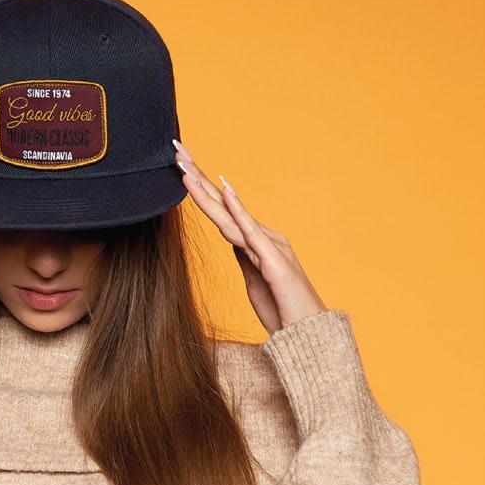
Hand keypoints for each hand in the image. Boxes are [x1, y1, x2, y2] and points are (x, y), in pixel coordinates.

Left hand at [172, 140, 326, 333]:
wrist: (307, 334)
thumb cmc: (283, 310)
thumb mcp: (255, 282)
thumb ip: (245, 259)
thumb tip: (233, 242)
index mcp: (255, 242)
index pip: (221, 211)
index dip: (199, 189)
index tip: (179, 167)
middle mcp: (262, 237)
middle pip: (223, 203)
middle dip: (198, 177)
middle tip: (177, 151)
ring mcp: (268, 246)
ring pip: (230, 214)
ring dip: (206, 190)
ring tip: (186, 167)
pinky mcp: (273, 260)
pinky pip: (251, 231)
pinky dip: (239, 210)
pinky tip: (226, 190)